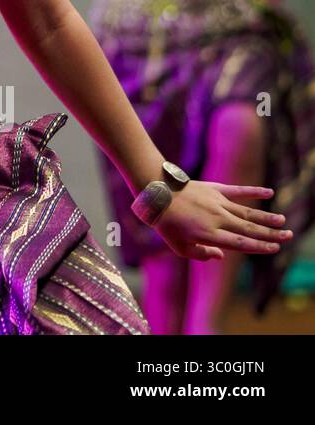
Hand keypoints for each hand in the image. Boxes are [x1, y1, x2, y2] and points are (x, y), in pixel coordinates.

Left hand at [144, 180, 290, 260]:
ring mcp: (217, 202)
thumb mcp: (177, 245)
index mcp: (209, 234)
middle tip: (289, 236)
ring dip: (266, 217)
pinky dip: (254, 191)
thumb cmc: (165, 222)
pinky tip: (269, 193)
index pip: (240, 244)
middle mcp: (217, 219)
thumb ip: (200, 254)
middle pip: (249, 229)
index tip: (274, 249)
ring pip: (247, 212)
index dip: (258, 247)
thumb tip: (221, 255)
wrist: (156, 192)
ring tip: (283, 221)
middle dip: (270, 234)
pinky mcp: (215, 189)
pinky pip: (238, 191)